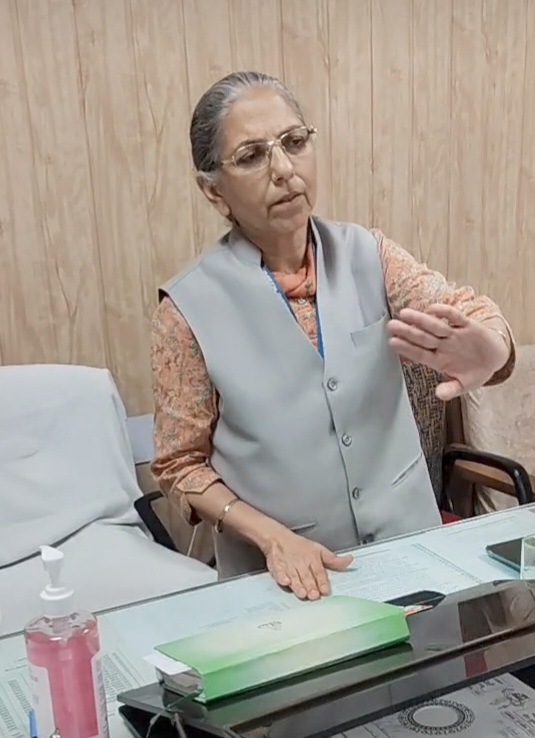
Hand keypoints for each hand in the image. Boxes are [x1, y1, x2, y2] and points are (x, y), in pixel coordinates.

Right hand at [262, 529, 352, 599]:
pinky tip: (285, 582)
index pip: (319, 572)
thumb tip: (349, 560)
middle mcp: (301, 564)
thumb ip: (334, 560)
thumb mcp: (319, 550)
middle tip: (314, 595)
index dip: (322, 581)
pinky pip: (279, 572)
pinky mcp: (276, 566)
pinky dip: (282, 576)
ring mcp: (288, 565)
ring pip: (294, 576)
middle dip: (310, 586)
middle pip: (306, 576)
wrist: (278, 538)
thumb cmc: (300, 547)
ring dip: (298, 584)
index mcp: (312, 560)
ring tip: (302, 593)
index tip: (325, 590)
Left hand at [387, 304, 509, 400]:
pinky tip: (432, 309)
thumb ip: (451, 389)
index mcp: (440, 361)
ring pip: (435, 326)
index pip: (420, 354)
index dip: (406, 348)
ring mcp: (455, 335)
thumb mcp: (464, 385)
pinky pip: (455, 317)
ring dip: (421, 320)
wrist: (496, 359)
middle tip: (391, 325)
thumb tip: (439, 394)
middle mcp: (444, 346)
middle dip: (407, 332)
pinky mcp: (468, 326)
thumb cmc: (475, 371)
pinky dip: (445, 312)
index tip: (392, 343)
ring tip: (405, 313)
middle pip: (423, 338)